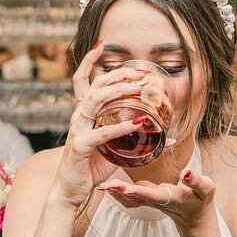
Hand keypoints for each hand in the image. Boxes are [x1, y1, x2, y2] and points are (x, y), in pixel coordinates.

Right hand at [53, 42, 157, 208]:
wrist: (70, 191)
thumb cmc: (91, 168)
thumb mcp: (115, 150)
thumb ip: (134, 140)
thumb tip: (166, 137)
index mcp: (83, 114)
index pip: (81, 80)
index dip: (88, 61)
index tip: (101, 45)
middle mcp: (78, 117)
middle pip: (96, 86)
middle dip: (119, 75)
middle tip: (141, 73)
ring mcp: (77, 130)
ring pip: (96, 101)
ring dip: (120, 92)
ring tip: (141, 88)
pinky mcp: (79, 146)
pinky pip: (102, 132)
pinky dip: (120, 127)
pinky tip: (138, 123)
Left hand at [98, 164, 214, 234]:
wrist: (194, 217)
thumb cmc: (201, 200)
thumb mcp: (206, 189)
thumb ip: (196, 181)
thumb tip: (186, 172)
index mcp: (171, 197)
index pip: (154, 195)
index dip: (141, 192)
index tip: (128, 188)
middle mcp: (157, 201)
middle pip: (136, 197)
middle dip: (121, 191)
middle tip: (106, 185)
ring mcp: (150, 202)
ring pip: (130, 198)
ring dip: (115, 192)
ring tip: (102, 185)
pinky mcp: (146, 199)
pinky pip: (129, 197)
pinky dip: (117, 192)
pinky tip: (108, 186)